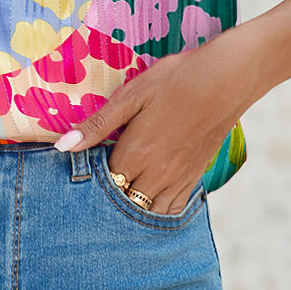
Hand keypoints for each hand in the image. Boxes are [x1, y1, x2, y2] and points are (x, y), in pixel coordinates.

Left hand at [54, 27, 261, 214]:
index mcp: (136, 154)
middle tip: (102, 178)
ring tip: (124, 186)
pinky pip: (173, 207)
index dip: (91, 178)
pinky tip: (151, 193)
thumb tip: (62, 146)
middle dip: (111, 194)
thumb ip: (98, 124)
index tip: (85, 167)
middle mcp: (157, 174)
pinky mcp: (196, 176)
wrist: (228, 79)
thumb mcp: (132, 95)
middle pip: (124, 202)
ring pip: (149, 210)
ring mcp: (179, 178)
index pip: (103, 183)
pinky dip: (159, 207)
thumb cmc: (176, 80)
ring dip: (134, 204)